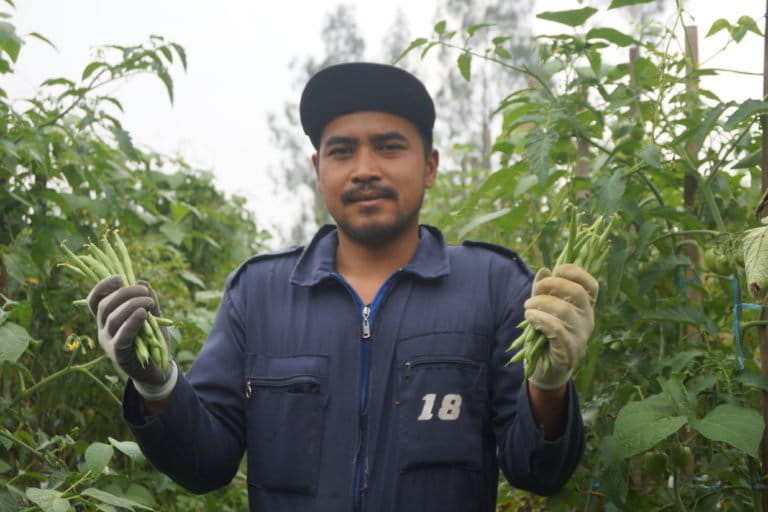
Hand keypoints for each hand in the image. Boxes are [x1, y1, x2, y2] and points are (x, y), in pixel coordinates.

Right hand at [87, 276, 176, 400]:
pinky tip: (143, 313)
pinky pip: (122, 336)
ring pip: (113, 319)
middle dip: (125, 293)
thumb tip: (143, 282)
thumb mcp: (152, 316)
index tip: (119, 277)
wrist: (158, 368)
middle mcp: (103, 329)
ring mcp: (109, 343)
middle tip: (144, 292)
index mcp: (107, 318)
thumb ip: (148, 300)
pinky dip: (132, 322)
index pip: (95, 300)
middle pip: (105, 306)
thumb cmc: (152, 340)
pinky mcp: (119, 354)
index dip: (102, 286)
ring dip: (132, 305)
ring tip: (149, 302)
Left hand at [524, 263, 597, 389]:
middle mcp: (587, 320)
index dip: (575, 272)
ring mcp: (580, 336)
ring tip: (528, 307)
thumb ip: (544, 291)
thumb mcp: (545, 310)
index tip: (556, 270)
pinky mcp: (569, 350)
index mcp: (585, 308)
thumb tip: (544, 270)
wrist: (547, 371)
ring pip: (565, 310)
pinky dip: (540, 319)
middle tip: (535, 291)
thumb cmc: (546, 336)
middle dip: (552, 285)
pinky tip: (530, 317)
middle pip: (577, 293)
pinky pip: (556, 329)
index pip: (590, 286)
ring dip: (541, 303)